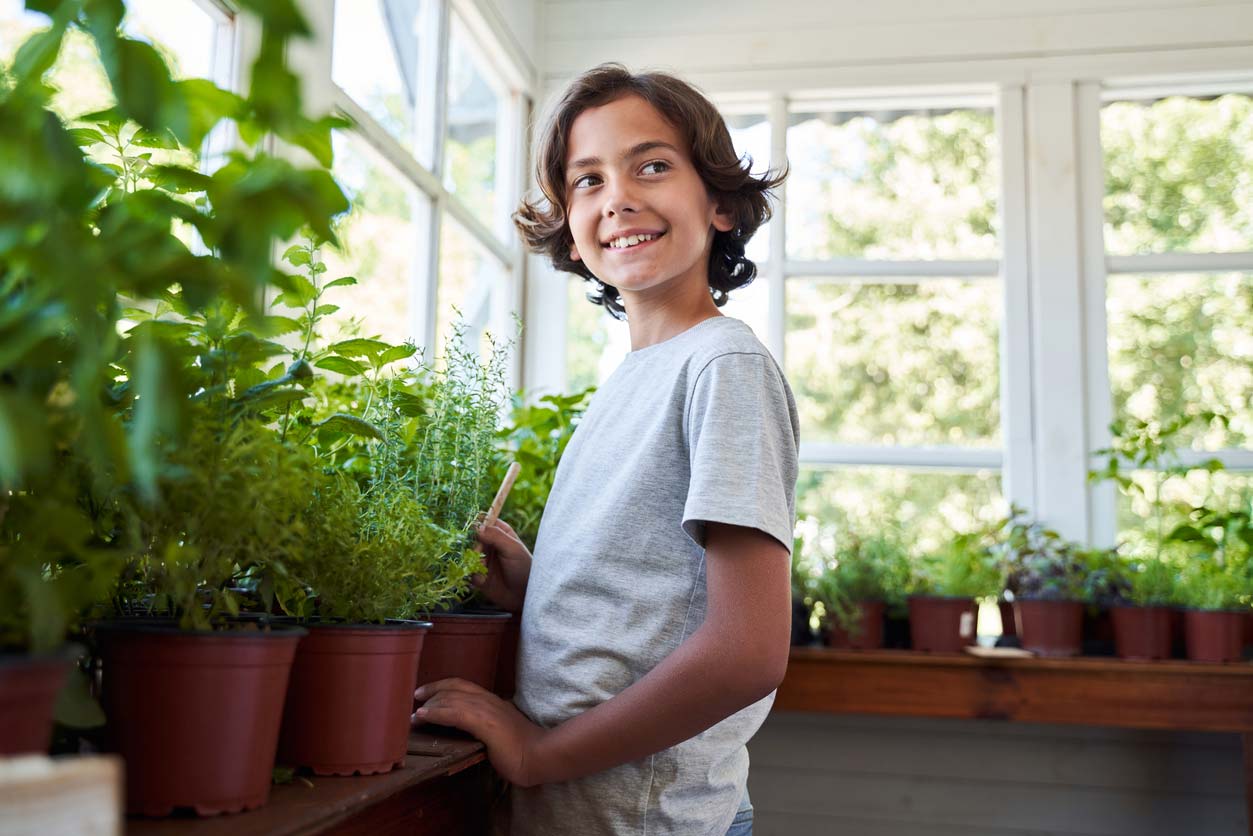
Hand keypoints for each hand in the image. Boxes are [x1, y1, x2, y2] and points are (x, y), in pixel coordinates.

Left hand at [412, 678, 546, 786]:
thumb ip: (485, 727)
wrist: (541, 755)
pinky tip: (422, 716)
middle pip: (454, 687)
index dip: (441, 686)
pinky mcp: (485, 723)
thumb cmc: (523, 749)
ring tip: (413, 714)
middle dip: (431, 692)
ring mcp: (487, 710)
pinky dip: (435, 713)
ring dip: (429, 704)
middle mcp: (488, 700)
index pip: (462, 685)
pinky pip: (454, 713)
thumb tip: (467, 733)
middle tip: (413, 700)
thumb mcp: (500, 732)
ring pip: (451, 698)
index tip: (424, 694)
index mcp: (493, 701)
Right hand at [472, 518, 531, 612]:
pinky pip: (468, 572)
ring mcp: (484, 560)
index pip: (485, 522)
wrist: (524, 596)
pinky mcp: (479, 575)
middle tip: (478, 553)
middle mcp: (491, 545)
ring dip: (473, 561)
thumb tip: (477, 527)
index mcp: (501, 534)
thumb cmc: (524, 568)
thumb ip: (496, 536)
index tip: (472, 528)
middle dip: (472, 546)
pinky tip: (483, 580)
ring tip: (483, 567)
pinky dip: (474, 575)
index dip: (476, 523)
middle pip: (472, 538)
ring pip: (468, 555)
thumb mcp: (513, 549)